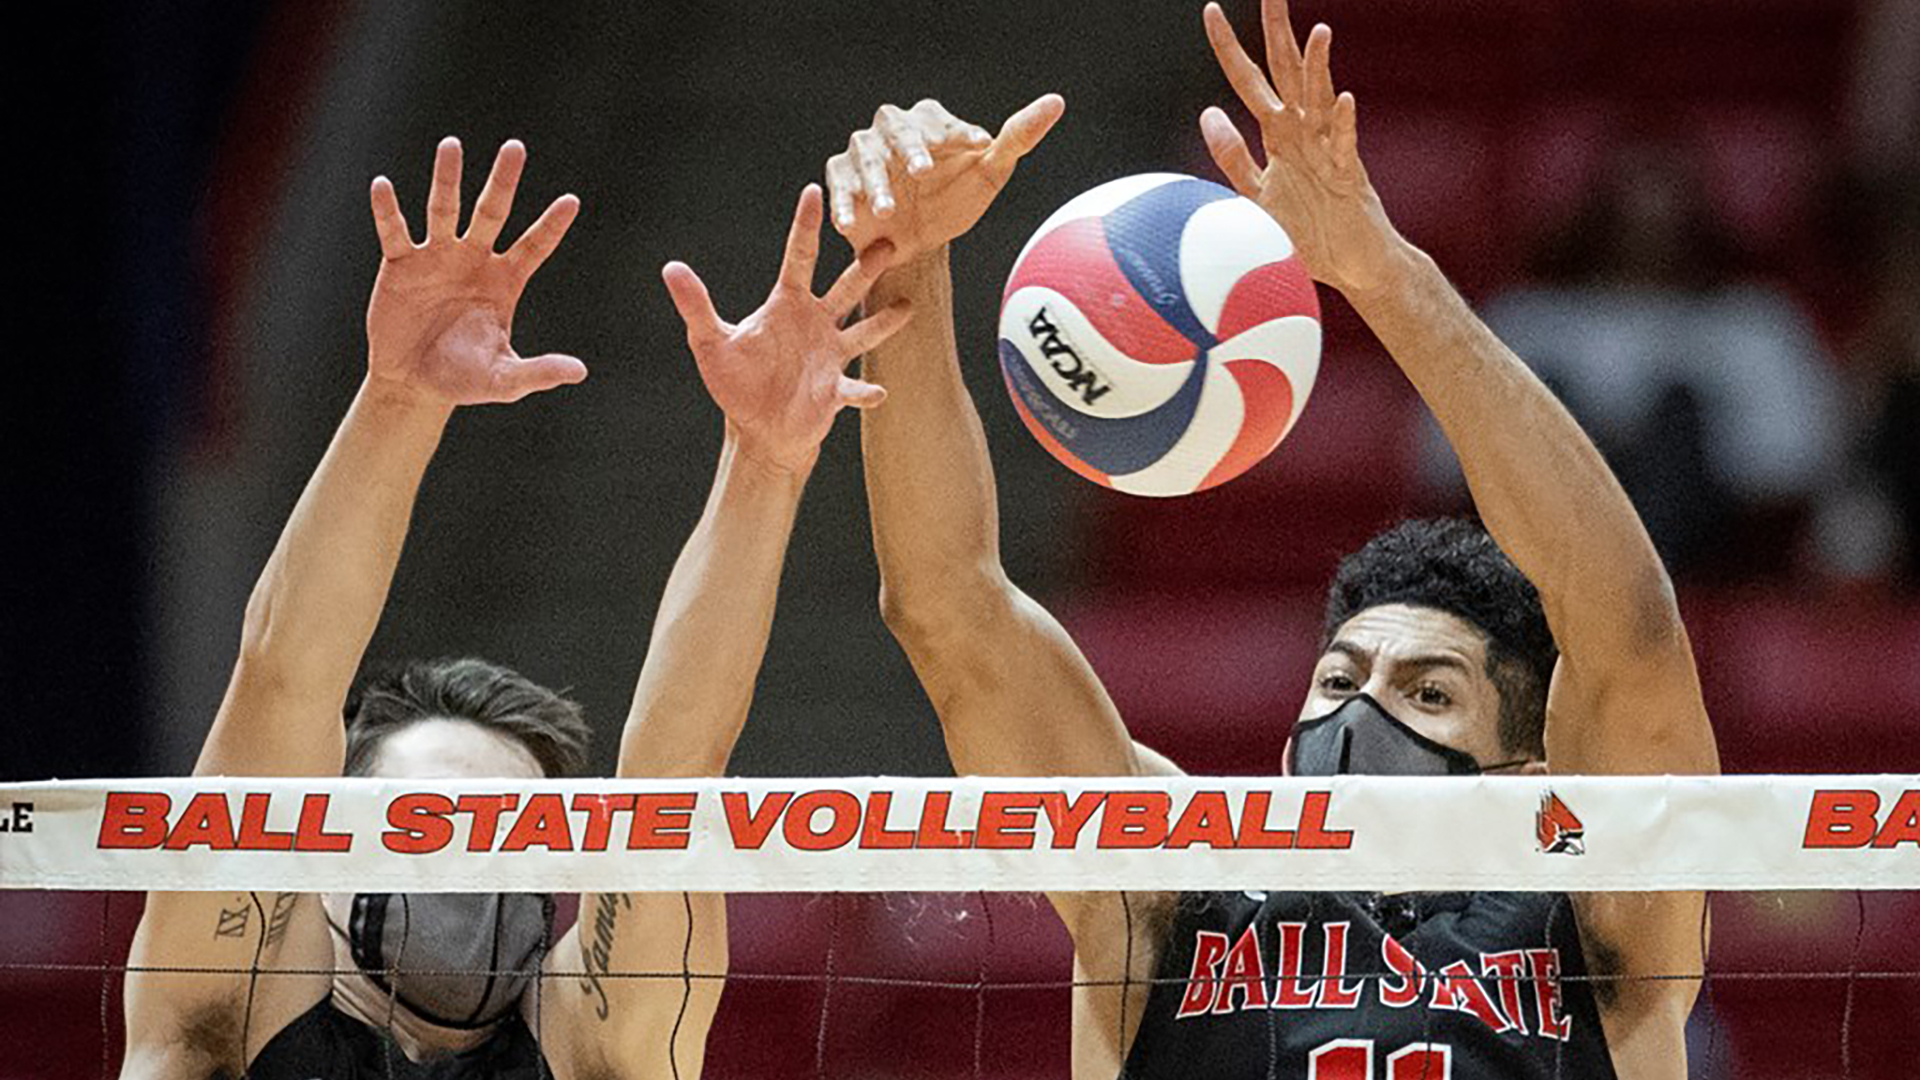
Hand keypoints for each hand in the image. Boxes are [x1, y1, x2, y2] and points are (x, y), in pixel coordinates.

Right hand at [364, 137, 585, 405]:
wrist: (413, 382)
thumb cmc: (464, 379)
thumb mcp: (503, 379)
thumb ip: (539, 372)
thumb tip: (580, 372)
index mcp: (505, 280)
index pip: (534, 246)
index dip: (551, 226)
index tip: (572, 201)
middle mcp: (474, 259)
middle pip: (491, 212)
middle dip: (503, 182)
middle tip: (515, 147)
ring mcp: (437, 257)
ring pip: (444, 210)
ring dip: (447, 179)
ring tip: (452, 145)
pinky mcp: (401, 264)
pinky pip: (395, 232)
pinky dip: (388, 211)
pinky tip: (382, 185)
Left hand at [662, 185, 910, 473]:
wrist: (760, 428)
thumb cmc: (736, 382)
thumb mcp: (710, 342)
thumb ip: (696, 306)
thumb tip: (670, 267)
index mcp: (787, 304)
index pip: (799, 257)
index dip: (805, 225)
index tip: (814, 191)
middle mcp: (816, 323)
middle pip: (845, 287)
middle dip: (866, 266)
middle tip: (886, 242)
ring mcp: (831, 355)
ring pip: (864, 331)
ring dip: (884, 320)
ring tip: (908, 307)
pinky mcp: (836, 391)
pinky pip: (855, 389)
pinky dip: (865, 391)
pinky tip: (876, 392)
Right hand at [826, 96, 1063, 264]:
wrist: (919, 243)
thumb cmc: (955, 202)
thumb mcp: (991, 173)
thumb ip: (1018, 138)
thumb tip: (1055, 102)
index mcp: (932, 123)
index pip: (944, 122)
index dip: (961, 133)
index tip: (980, 147)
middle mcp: (894, 130)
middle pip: (896, 128)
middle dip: (909, 148)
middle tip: (922, 171)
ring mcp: (864, 152)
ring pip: (865, 157)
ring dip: (875, 182)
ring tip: (887, 209)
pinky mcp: (841, 177)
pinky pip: (838, 183)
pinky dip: (843, 202)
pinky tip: (851, 223)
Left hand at [1200, 0, 1404, 296]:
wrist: (1352, 266)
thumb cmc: (1309, 231)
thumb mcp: (1256, 193)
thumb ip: (1232, 156)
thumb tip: (1209, 112)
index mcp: (1279, 135)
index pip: (1249, 81)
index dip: (1230, 48)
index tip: (1212, 10)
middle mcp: (1303, 133)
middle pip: (1287, 72)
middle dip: (1277, 33)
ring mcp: (1328, 151)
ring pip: (1321, 100)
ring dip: (1319, 68)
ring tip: (1317, 32)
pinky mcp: (1349, 176)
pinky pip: (1346, 146)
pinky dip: (1345, 124)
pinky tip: (1344, 100)